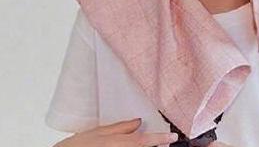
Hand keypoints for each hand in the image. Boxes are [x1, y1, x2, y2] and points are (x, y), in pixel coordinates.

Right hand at [53, 118, 177, 146]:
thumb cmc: (77, 146)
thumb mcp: (99, 132)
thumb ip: (121, 127)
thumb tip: (138, 122)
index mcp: (118, 144)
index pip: (144, 142)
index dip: (160, 138)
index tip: (173, 137)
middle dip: (154, 144)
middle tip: (162, 140)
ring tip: (148, 142)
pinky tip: (133, 145)